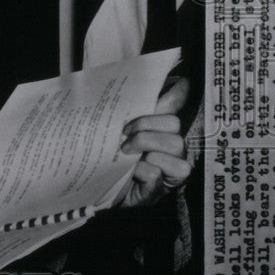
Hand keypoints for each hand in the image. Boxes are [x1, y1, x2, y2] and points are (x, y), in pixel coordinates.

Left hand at [114, 77, 191, 207]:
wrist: (93, 193)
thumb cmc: (110, 161)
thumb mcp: (117, 134)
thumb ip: (130, 113)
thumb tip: (147, 85)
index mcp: (160, 135)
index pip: (174, 110)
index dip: (178, 95)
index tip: (181, 81)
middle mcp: (171, 152)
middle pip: (174, 126)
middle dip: (147, 126)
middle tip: (125, 136)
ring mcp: (168, 173)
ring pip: (175, 146)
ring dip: (146, 147)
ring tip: (126, 154)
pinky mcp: (158, 192)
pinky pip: (157, 173)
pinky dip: (142, 170)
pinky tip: (132, 173)